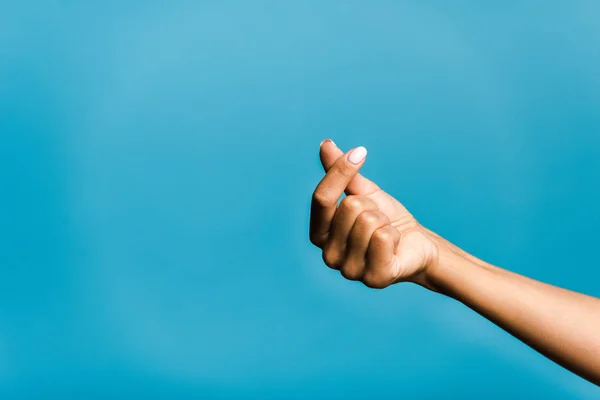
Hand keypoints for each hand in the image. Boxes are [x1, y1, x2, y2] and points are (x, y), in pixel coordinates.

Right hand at [309, 139, 439, 288]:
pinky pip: (383, 238)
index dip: (341, 171)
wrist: (417, 244)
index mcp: (319, 235)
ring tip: (387, 232)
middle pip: (349, 208)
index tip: (360, 152)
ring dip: (385, 221)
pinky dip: (395, 234)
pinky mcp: (374, 278)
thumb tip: (325, 144)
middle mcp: (328, 256)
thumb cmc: (386, 218)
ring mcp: (350, 271)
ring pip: (368, 222)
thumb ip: (341, 173)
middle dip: (372, 206)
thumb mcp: (363, 192)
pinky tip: (394, 245)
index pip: (321, 198)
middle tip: (379, 219)